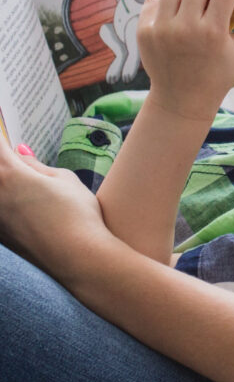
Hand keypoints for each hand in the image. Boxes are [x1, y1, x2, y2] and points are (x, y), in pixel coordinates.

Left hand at [0, 139, 109, 280]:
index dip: (0, 130)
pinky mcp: (1, 236)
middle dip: (5, 162)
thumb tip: (19, 154)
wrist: (79, 259)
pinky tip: (22, 200)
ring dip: (5, 180)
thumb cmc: (77, 216)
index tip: (3, 121)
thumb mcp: (65, 181)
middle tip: (15, 160)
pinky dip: (7, 198)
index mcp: (10, 174)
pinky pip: (0, 210)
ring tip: (26, 184)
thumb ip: (37, 166)